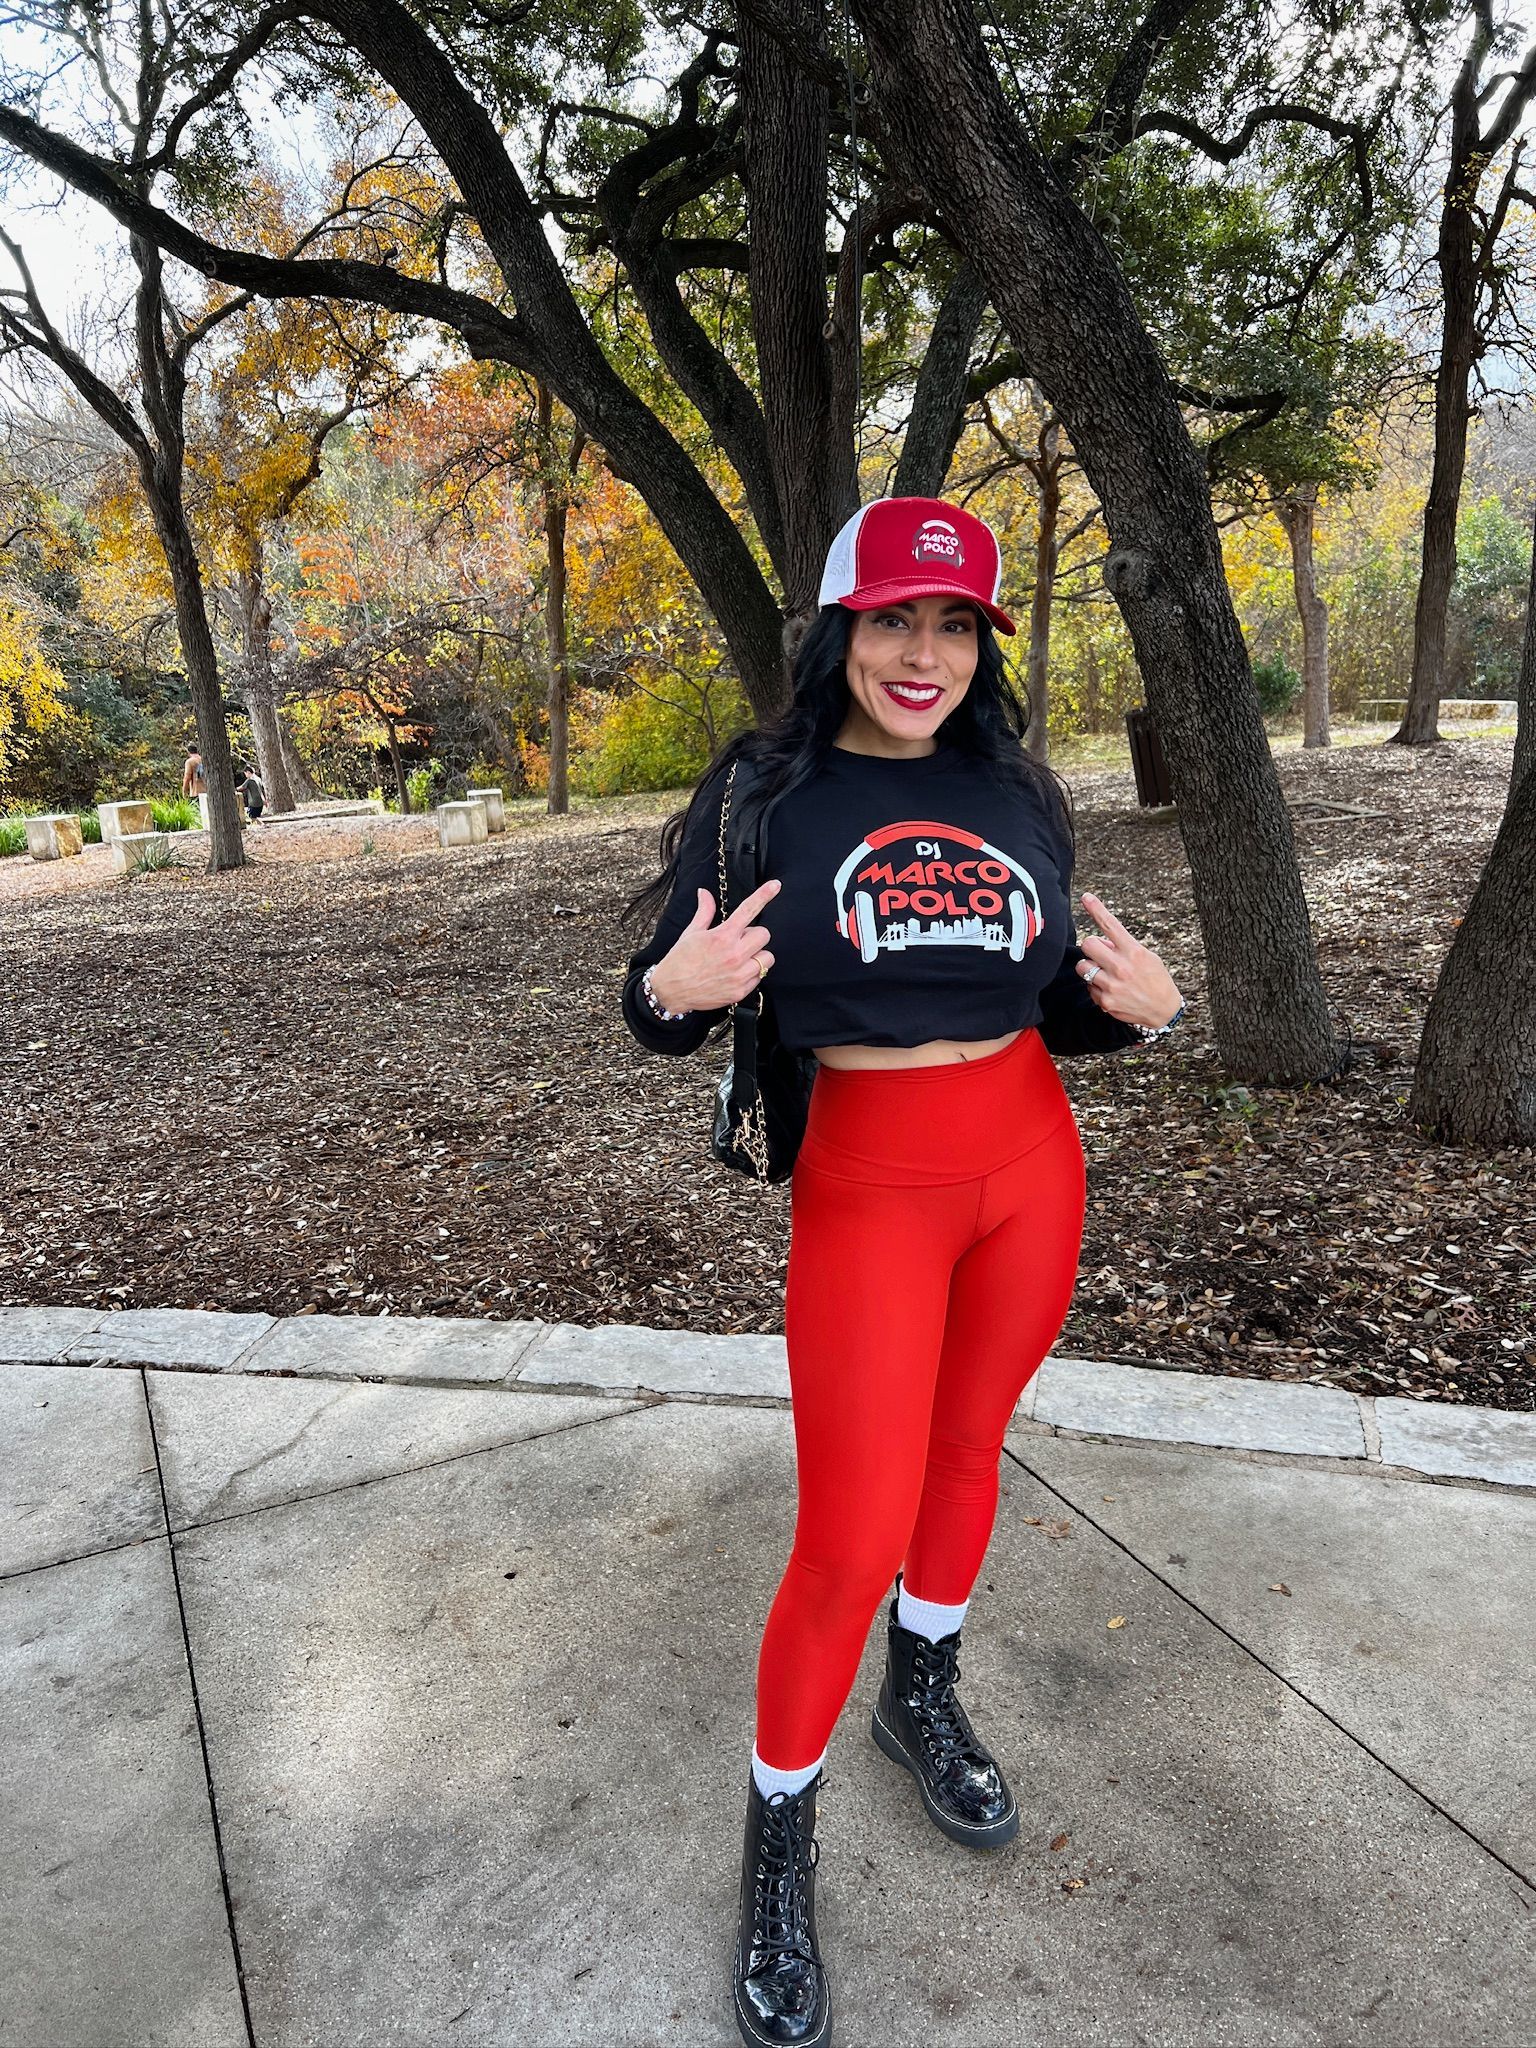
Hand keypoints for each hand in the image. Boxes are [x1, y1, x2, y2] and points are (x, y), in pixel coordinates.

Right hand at [650, 878, 779, 1011]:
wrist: (671, 991)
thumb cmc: (680, 961)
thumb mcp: (691, 933)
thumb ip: (704, 911)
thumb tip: (704, 893)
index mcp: (722, 936)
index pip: (748, 910)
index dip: (764, 895)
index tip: (775, 885)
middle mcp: (734, 954)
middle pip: (764, 935)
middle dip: (753, 936)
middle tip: (738, 941)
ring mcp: (739, 974)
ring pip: (767, 957)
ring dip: (756, 955)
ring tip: (739, 959)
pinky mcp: (740, 990)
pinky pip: (760, 976)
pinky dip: (751, 973)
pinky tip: (735, 974)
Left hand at [1075, 892, 1182, 1028]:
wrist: (1163, 1011)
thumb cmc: (1155, 979)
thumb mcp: (1146, 957)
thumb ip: (1123, 948)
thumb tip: (1100, 941)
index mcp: (1134, 952)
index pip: (1111, 925)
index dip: (1096, 909)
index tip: (1086, 897)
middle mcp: (1121, 967)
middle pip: (1088, 944)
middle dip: (1092, 947)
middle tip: (1100, 954)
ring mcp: (1111, 985)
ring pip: (1083, 966)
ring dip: (1090, 967)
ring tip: (1105, 973)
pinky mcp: (1105, 1001)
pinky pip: (1088, 987)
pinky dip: (1096, 987)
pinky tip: (1111, 991)